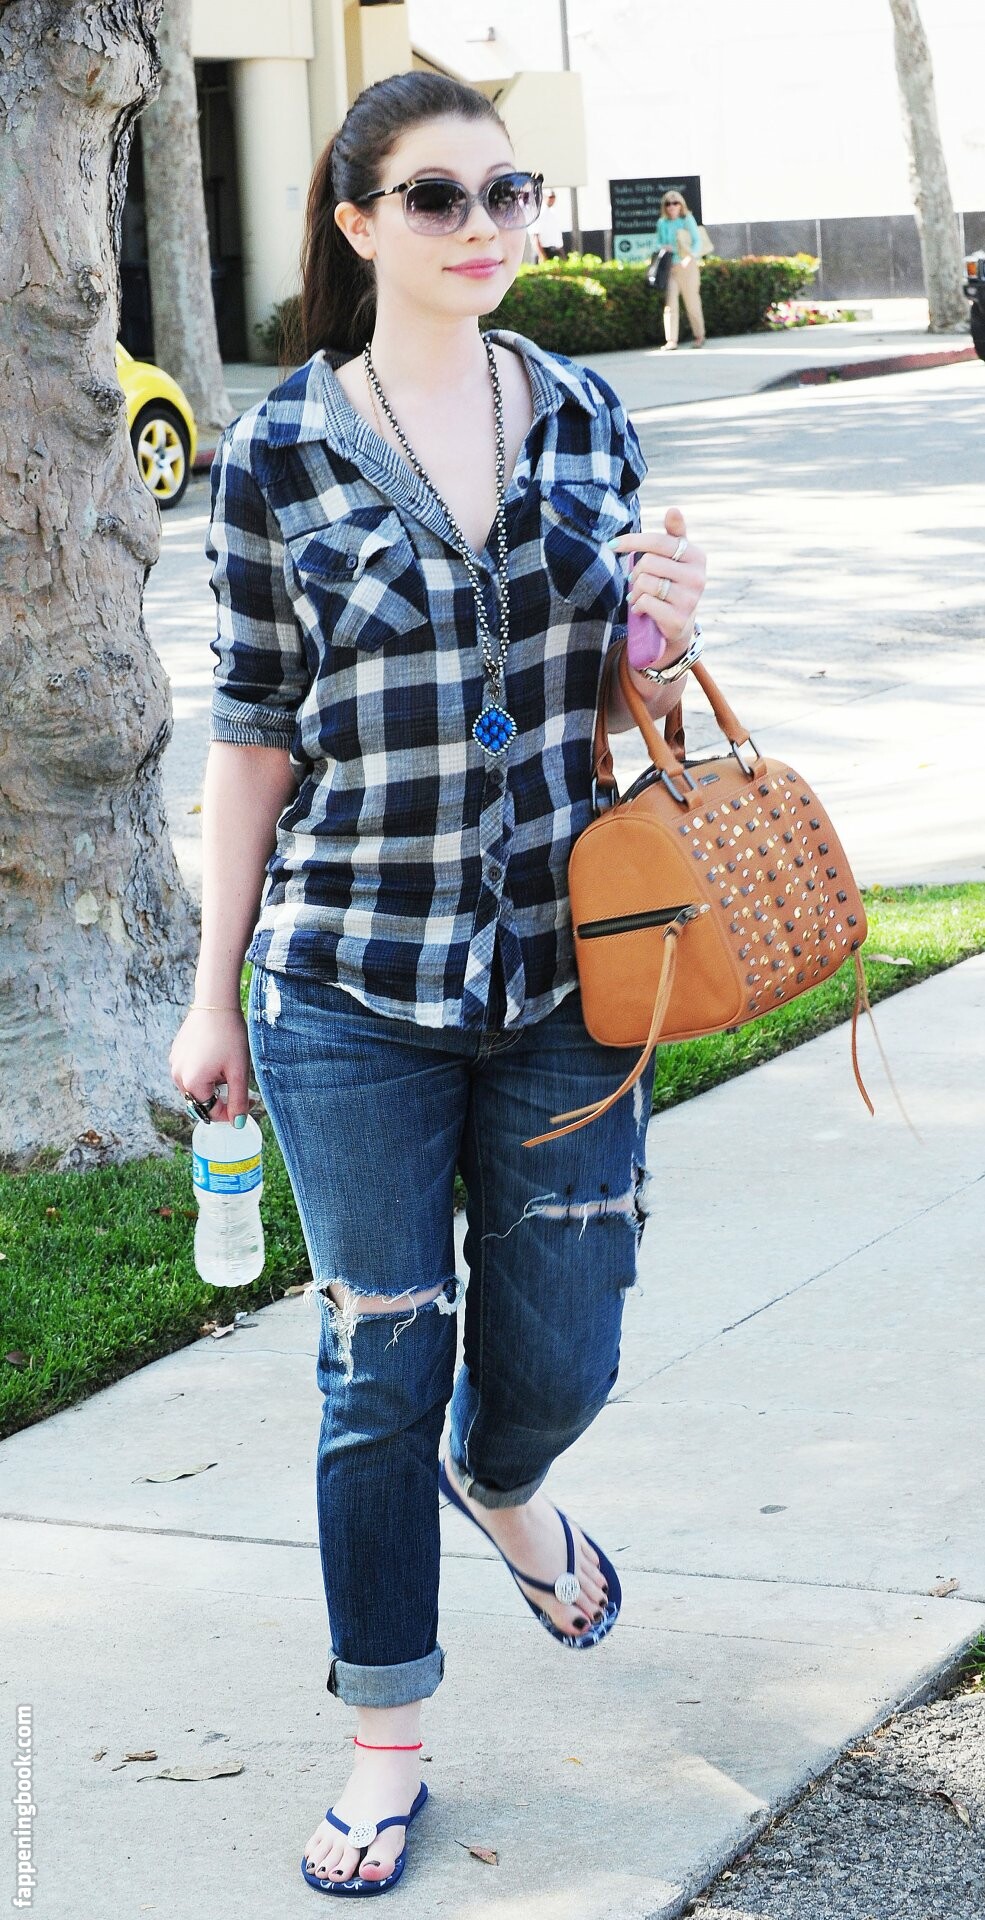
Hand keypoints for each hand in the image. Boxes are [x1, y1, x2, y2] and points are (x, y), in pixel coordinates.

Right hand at [169, 1008, 250, 1125]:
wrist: (216, 1004)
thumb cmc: (229, 1036)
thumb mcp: (239, 1071)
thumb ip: (238, 1101)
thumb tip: (238, 1124)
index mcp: (192, 1083)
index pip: (211, 1112)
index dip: (231, 1111)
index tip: (248, 1100)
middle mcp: (177, 1076)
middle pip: (201, 1100)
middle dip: (220, 1096)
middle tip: (237, 1078)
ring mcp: (174, 1064)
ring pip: (195, 1086)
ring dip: (211, 1084)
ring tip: (225, 1064)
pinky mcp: (175, 1053)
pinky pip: (189, 1072)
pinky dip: (203, 1071)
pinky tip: (215, 1054)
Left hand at [609, 507, 706, 658]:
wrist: (680, 625)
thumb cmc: (673, 583)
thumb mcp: (676, 558)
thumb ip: (674, 534)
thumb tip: (673, 509)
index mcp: (697, 556)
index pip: (659, 542)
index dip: (632, 541)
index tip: (612, 544)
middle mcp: (697, 577)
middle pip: (649, 562)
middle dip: (636, 572)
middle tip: (637, 581)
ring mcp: (690, 599)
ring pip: (645, 583)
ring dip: (636, 591)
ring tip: (641, 596)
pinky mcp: (678, 619)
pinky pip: (645, 602)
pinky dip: (638, 606)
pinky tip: (643, 609)